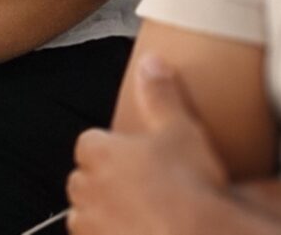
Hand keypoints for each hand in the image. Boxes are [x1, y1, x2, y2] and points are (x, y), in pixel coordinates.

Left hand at [66, 57, 233, 233]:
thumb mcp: (180, 128)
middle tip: (136, 183)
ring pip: (84, 216)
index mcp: (100, 154)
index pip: (89, 143)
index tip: (129, 152)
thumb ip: (160, 94)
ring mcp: (91, 227)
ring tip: (135, 214)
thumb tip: (150, 63)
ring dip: (101, 213)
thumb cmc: (187, 186)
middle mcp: (87, 190)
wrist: (197, 234)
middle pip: (83, 179)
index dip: (109, 147)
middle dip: (101, 180)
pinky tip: (137, 231)